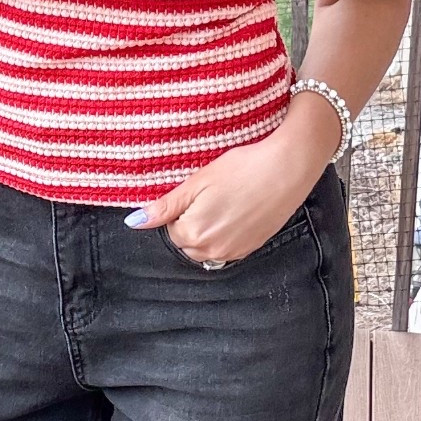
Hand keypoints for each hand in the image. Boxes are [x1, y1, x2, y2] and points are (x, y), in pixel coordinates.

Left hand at [124, 126, 329, 263]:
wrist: (287, 169)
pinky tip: (238, 212)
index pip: (171, 229)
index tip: (198, 191)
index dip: (181, 209)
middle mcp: (211, 249)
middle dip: (192, 223)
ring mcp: (234, 251)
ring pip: (207, 248)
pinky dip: (226, 235)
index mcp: (192, 233)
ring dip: (208, 231)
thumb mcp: (197, 182)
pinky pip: (227, 249)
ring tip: (225, 202)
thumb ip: (165, 206)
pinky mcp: (251, 248)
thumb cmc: (242, 168)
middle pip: (187, 242)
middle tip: (212, 195)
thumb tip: (133, 222)